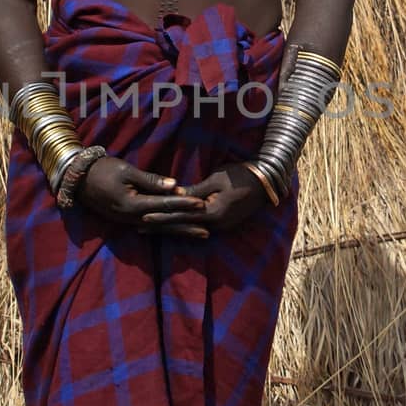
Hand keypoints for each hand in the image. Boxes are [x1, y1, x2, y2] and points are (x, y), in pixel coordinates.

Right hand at [77, 156, 209, 237]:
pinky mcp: (126, 219)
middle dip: (187, 226)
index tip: (202, 204)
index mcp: (133, 205)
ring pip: (159, 228)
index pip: (165, 206)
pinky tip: (175, 231)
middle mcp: (132, 218)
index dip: (185, 205)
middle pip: (165, 224)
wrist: (78, 179)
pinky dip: (165, 228)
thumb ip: (151, 180)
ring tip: (198, 234)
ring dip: (179, 231)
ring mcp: (128, 221)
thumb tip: (174, 186)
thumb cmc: (102, 170)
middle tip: (208, 230)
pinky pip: (150, 226)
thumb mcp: (127, 171)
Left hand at [152, 162, 268, 234]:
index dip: (161, 217)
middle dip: (161, 227)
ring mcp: (221, 226)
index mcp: (213, 213)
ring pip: (190, 228)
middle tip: (139, 227)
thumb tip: (175, 194)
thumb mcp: (216, 179)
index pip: (181, 216)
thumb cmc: (241, 176)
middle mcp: (216, 224)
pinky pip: (200, 226)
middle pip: (182, 226)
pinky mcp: (224, 224)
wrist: (267, 183)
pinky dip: (185, 226)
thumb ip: (195, 190)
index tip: (143, 217)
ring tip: (151, 229)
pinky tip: (174, 227)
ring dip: (171, 228)